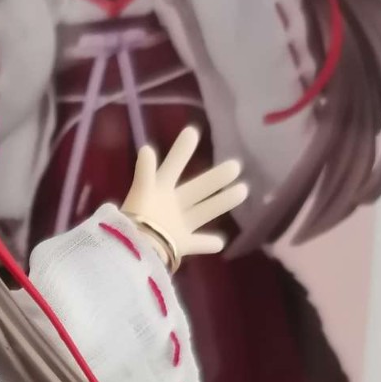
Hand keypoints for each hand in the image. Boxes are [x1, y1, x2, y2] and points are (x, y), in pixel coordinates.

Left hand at [122, 127, 247, 260]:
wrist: (137, 251)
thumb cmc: (139, 219)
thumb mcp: (142, 193)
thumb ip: (145, 173)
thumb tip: (146, 149)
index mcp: (160, 190)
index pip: (173, 166)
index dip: (181, 150)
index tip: (192, 131)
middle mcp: (170, 205)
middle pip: (197, 188)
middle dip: (216, 178)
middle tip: (235, 165)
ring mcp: (176, 225)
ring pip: (203, 211)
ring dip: (222, 202)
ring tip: (243, 190)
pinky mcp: (180, 245)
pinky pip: (196, 244)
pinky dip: (207, 244)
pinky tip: (220, 243)